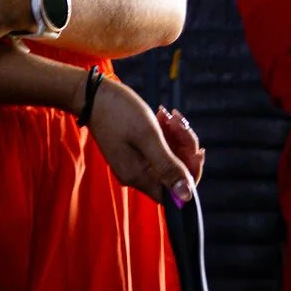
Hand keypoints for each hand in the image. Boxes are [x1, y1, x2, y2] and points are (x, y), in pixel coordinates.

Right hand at [81, 77, 196, 205]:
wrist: (92, 94)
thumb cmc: (119, 111)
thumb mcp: (148, 135)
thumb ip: (167, 166)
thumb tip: (187, 197)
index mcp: (140, 177)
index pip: (175, 192)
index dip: (190, 173)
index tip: (197, 150)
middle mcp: (137, 175)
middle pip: (173, 172)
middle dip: (183, 147)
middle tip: (178, 121)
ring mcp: (134, 163)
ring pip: (167, 157)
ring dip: (174, 136)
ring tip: (169, 114)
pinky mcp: (133, 150)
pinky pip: (157, 148)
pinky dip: (164, 132)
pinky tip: (162, 115)